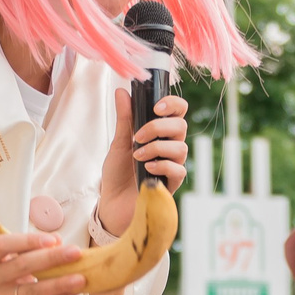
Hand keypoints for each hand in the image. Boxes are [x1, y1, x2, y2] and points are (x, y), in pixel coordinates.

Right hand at [0, 230, 84, 294]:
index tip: (52, 239)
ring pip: (32, 289)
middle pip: (21, 265)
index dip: (28, 241)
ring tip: (80, 277)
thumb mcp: (9, 266)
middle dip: (51, 257)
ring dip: (59, 282)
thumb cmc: (4, 287)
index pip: (3, 244)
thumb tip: (57, 240)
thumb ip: (29, 251)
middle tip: (75, 252)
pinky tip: (74, 291)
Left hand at [95, 92, 190, 232]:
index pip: (178, 111)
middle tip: (138, 136)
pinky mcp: (173, 183)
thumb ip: (124, 118)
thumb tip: (121, 91)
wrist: (112, 203)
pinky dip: (162, 165)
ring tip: (137, 155)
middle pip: (181, 125)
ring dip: (156, 147)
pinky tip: (147, 167)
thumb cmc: (117, 173)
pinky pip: (178, 169)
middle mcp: (171, 146)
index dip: (173, 104)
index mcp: (161, 133)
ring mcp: (173, 164)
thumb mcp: (118, 142)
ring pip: (181, 147)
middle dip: (159, 127)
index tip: (156, 107)